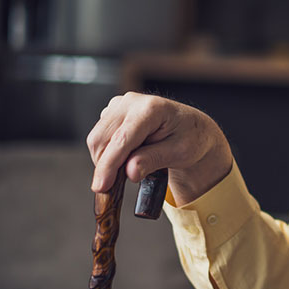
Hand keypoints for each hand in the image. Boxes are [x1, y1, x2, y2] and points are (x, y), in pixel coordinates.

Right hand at [87, 92, 232, 204]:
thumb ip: (154, 160)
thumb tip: (129, 172)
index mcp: (152, 108)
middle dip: (104, 166)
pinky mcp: (113, 112)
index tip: (101, 186)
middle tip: (115, 187)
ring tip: (128, 171)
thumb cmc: (191, 138)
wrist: (191, 129)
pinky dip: (107, 154)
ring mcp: (120, 105)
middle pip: (101, 138)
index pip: (122, 139)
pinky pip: (100, 138)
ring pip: (97, 139)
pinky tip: (126, 159)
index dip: (109, 165)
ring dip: (106, 161)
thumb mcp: (180, 153)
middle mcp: (132, 101)